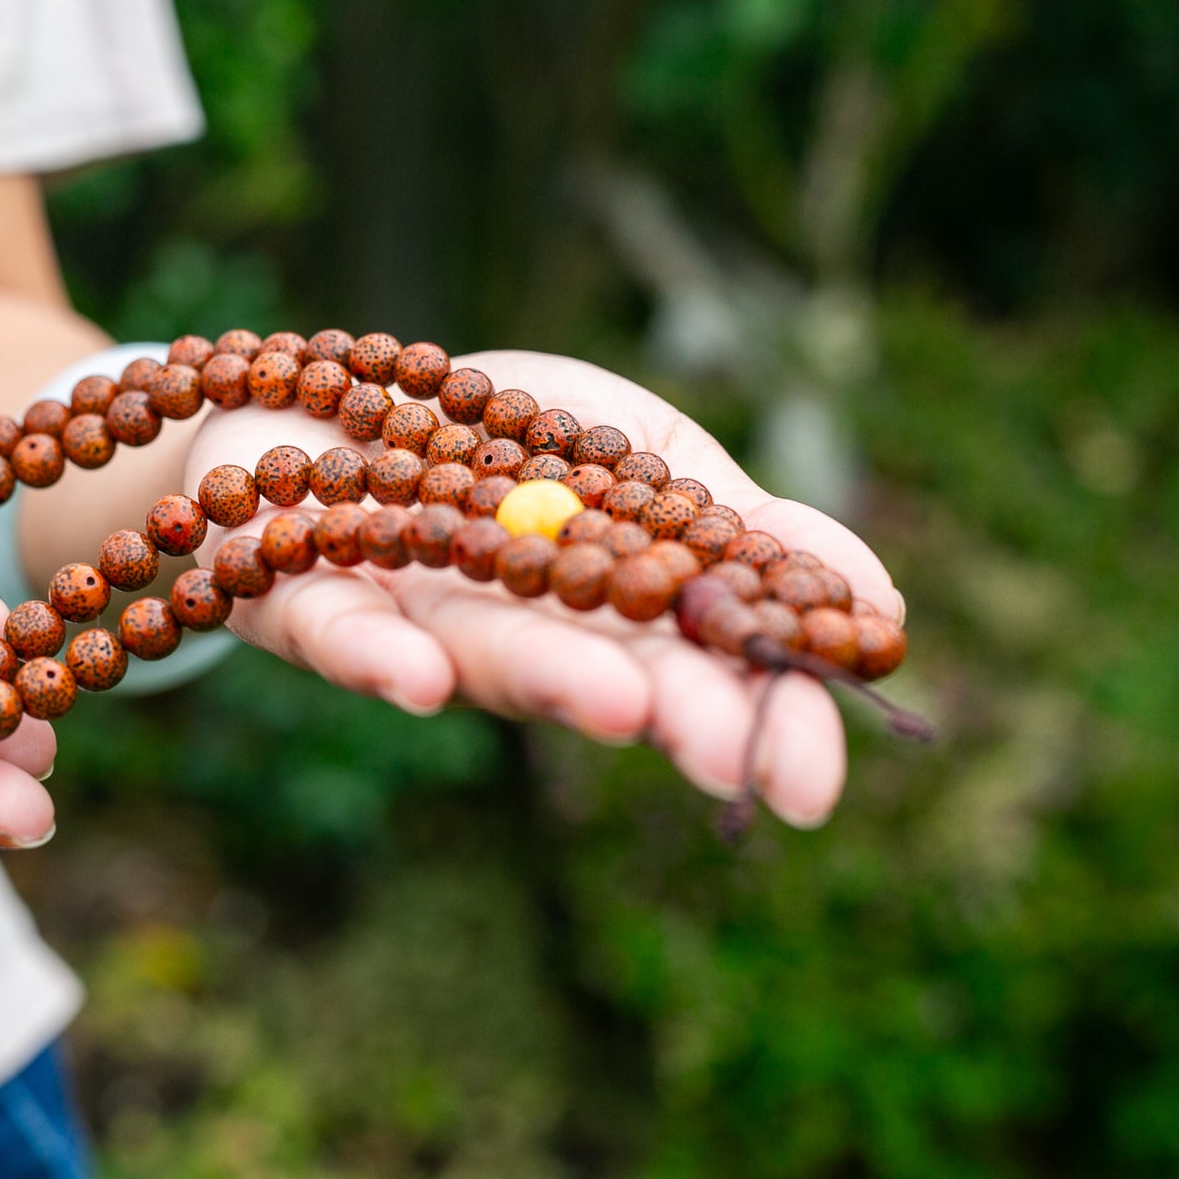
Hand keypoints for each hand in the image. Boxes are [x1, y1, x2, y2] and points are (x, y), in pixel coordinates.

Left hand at [185, 350, 904, 827]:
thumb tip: (880, 604)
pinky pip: (335, 632)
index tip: (813, 782)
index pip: (698, 666)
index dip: (755, 721)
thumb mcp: (641, 456)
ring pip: (482, 654)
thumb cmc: (497, 439)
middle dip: (668, 712)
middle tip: (738, 759)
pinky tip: (421, 678)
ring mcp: (409, 614)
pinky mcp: (299, 595)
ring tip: (623, 704)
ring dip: (553, 680)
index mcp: (608, 605)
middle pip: (598, 672)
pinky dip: (376, 654)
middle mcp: (516, 629)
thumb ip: (737, 524)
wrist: (318, 396)